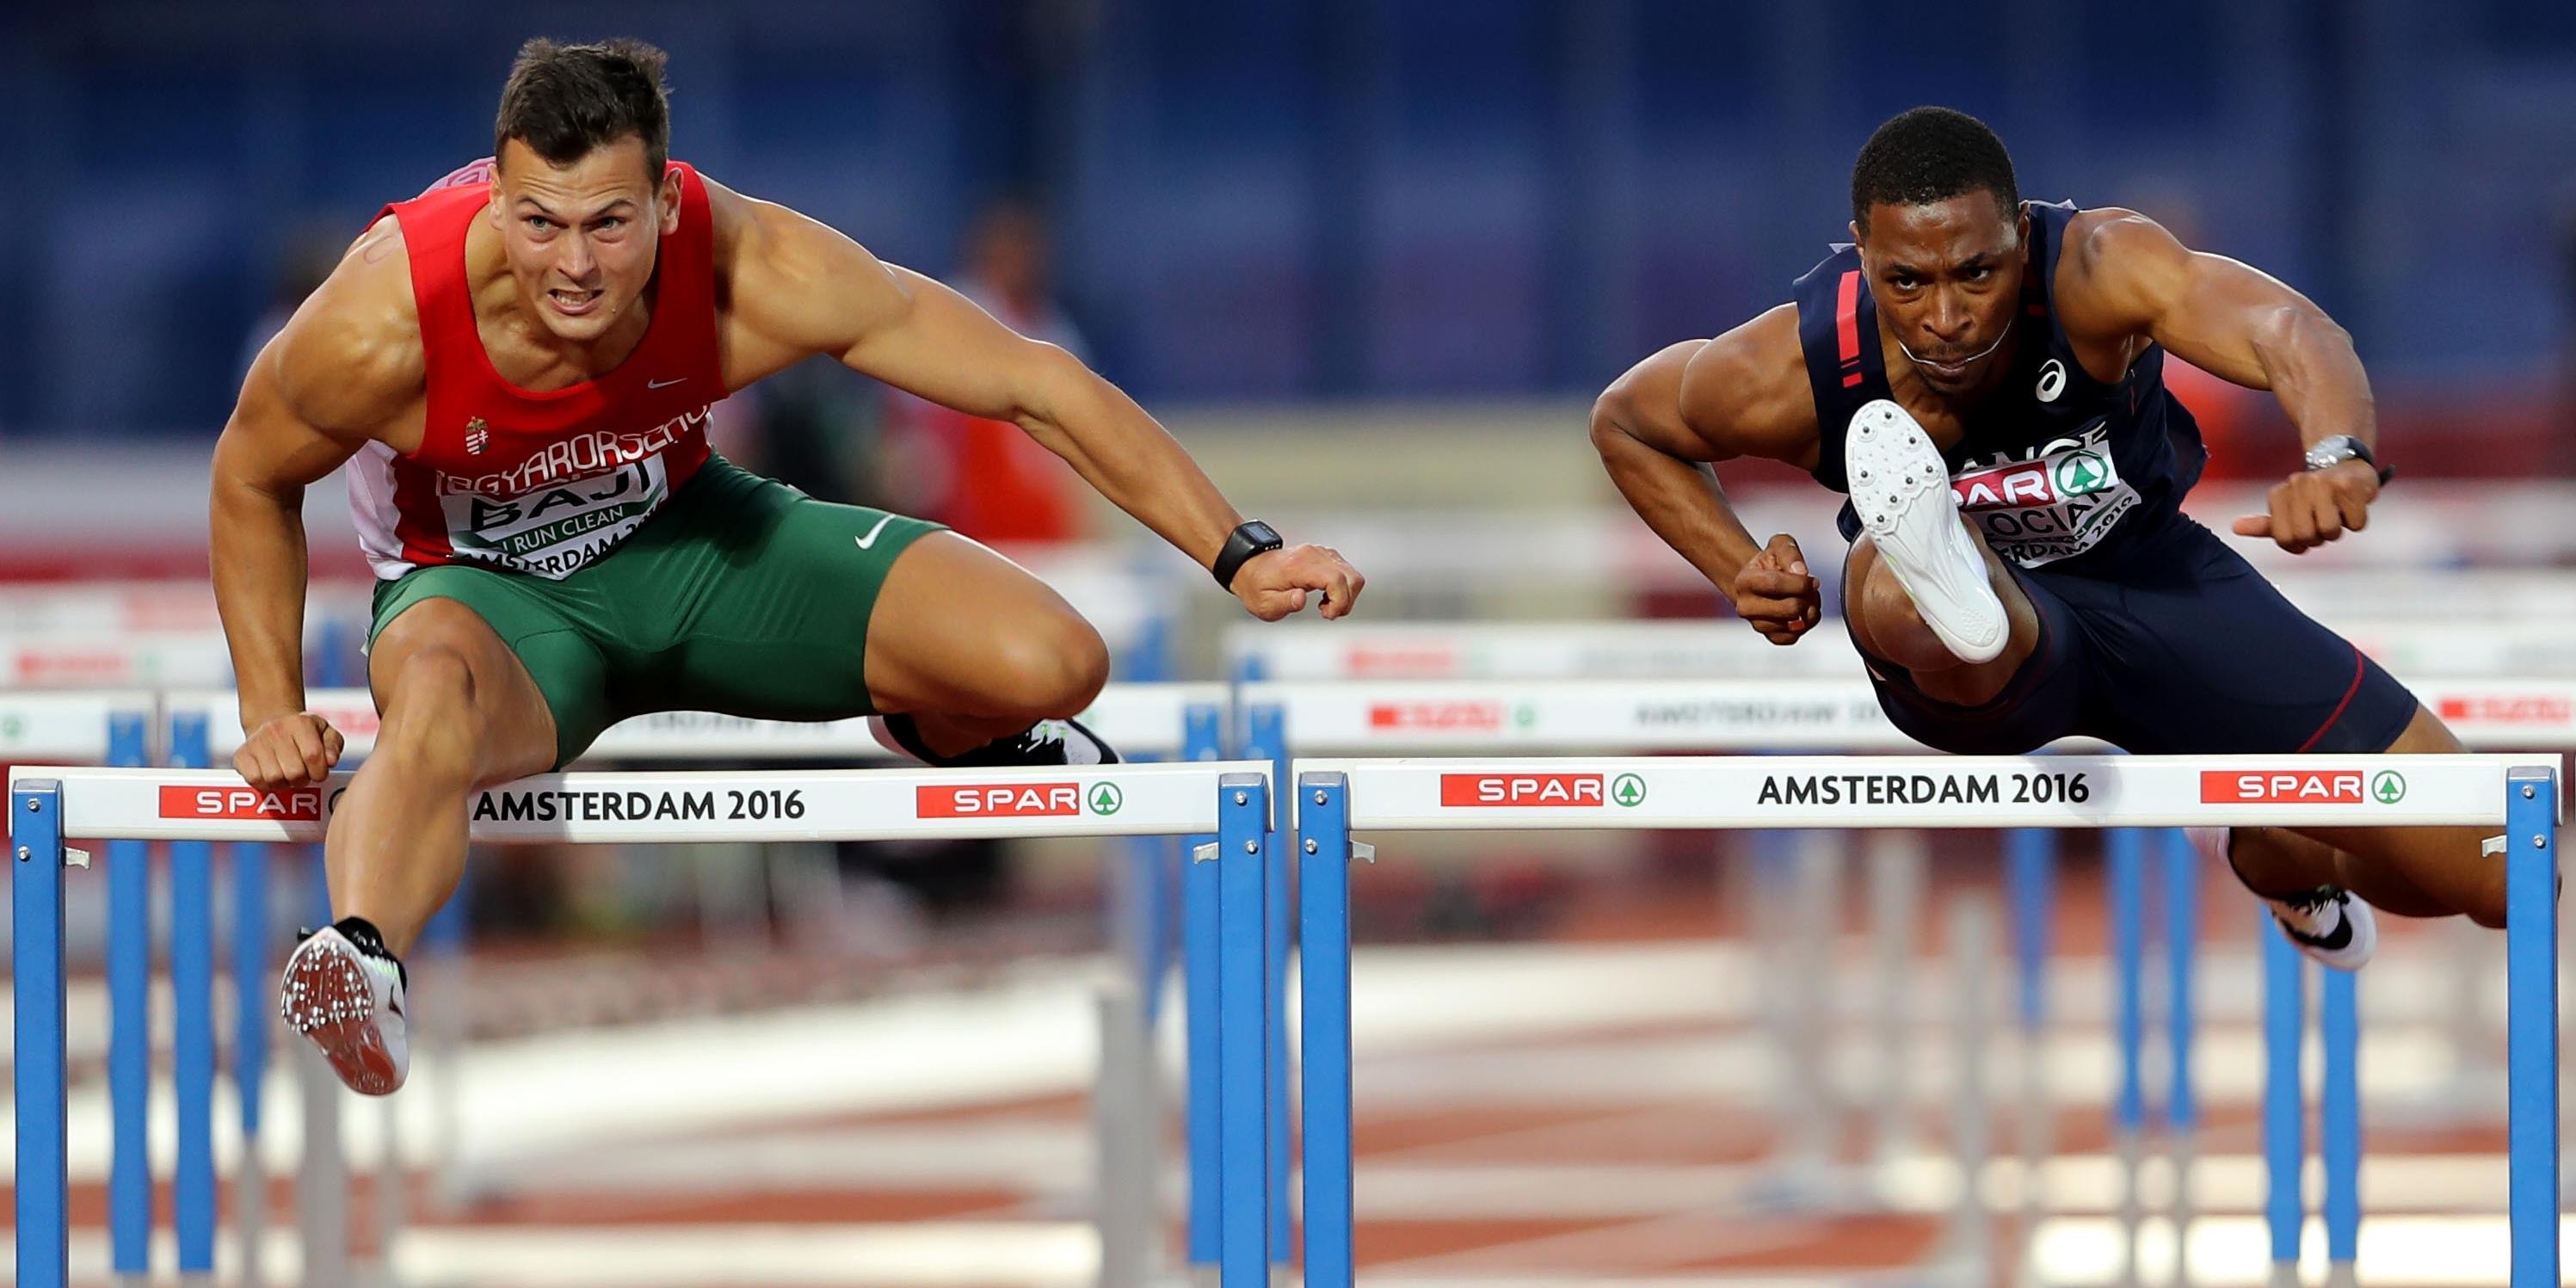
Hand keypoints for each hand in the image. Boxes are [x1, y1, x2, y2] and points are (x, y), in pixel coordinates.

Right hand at [233, 712, 345, 790]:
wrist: (272, 722)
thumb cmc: (305, 733)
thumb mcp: (325, 733)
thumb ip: (333, 746)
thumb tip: (330, 761)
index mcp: (299, 723)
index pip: (312, 756)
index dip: (319, 772)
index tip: (318, 772)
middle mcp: (276, 730)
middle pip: (294, 772)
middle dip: (303, 779)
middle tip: (302, 774)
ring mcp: (256, 743)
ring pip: (275, 779)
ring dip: (285, 783)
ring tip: (287, 774)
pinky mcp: (241, 756)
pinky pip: (255, 781)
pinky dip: (266, 784)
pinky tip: (272, 776)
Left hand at [1232, 544, 1365, 620]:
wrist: (1251, 566)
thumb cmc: (1257, 586)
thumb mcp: (1264, 604)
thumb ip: (1284, 602)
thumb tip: (1301, 598)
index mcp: (1299, 566)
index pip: (1336, 579)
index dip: (1340, 601)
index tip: (1326, 614)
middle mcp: (1314, 555)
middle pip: (1351, 577)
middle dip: (1346, 601)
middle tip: (1327, 613)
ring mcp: (1322, 553)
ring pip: (1353, 575)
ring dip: (1346, 596)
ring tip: (1325, 606)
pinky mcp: (1326, 556)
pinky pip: (1346, 573)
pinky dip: (1343, 589)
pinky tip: (1326, 597)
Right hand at [1731, 533, 1820, 643]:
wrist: (1762, 581)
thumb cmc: (1772, 561)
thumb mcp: (1780, 545)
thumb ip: (1790, 553)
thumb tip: (1801, 572)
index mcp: (1744, 581)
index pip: (1775, 584)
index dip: (1801, 582)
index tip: (1812, 579)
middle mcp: (1745, 607)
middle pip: (1790, 608)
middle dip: (1807, 597)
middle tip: (1809, 589)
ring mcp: (1757, 624)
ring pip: (1795, 625)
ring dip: (1809, 610)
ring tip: (1804, 597)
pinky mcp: (1769, 637)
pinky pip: (1793, 637)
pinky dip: (1805, 625)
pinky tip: (1803, 612)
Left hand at [2231, 459, 2377, 553]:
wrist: (2347, 465)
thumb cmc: (2314, 496)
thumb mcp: (2286, 510)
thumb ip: (2263, 524)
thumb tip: (2235, 528)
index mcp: (2279, 493)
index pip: (2283, 538)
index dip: (2297, 545)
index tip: (2304, 535)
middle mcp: (2299, 484)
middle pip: (2305, 536)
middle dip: (2317, 539)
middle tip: (2322, 524)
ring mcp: (2326, 483)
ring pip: (2329, 531)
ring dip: (2336, 531)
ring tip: (2337, 515)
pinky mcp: (2351, 486)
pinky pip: (2355, 524)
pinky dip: (2356, 522)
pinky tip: (2352, 507)